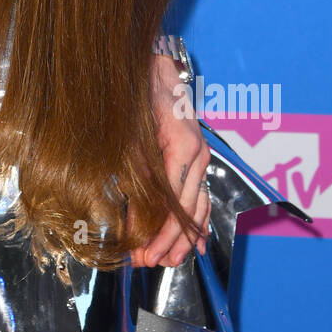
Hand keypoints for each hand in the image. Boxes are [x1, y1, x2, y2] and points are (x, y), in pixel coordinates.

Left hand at [129, 55, 210, 268]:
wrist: (153, 68)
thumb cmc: (138, 97)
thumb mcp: (129, 138)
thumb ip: (133, 178)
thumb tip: (130, 220)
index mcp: (182, 149)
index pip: (171, 204)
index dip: (156, 233)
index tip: (139, 254)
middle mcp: (198, 155)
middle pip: (187, 211)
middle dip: (166, 242)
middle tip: (145, 263)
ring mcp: (201, 157)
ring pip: (197, 207)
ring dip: (182, 238)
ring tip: (166, 261)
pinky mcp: (197, 158)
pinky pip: (201, 196)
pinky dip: (198, 222)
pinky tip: (196, 245)